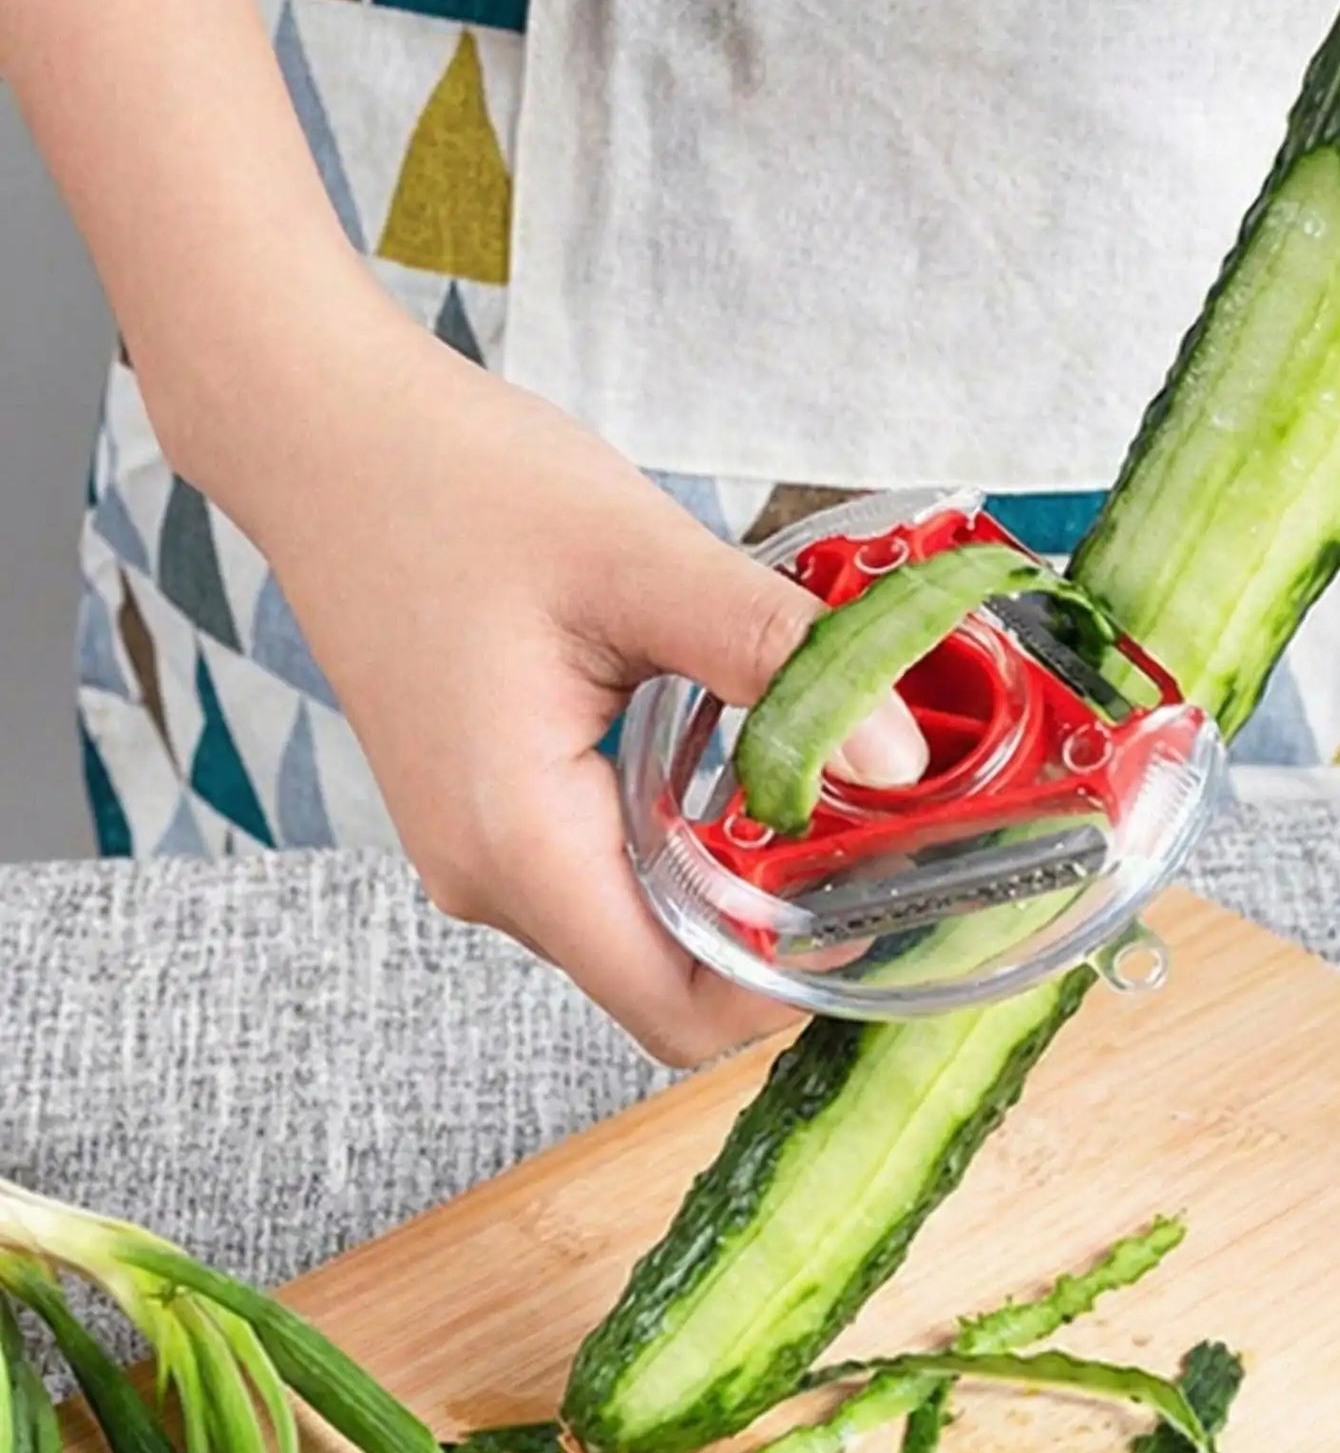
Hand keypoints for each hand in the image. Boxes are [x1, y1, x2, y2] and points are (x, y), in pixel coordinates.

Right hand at [228, 322, 926, 1066]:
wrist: (329, 440)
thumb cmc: (459, 486)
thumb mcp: (642, 560)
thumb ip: (773, 659)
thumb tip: (898, 757)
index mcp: (518, 843)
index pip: (676, 1012)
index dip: (793, 983)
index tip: (883, 898)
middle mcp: (490, 875)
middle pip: (668, 976)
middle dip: (783, 923)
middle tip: (881, 826)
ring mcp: (481, 848)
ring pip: (643, 921)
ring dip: (738, 872)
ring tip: (824, 773)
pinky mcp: (490, 807)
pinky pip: (608, 864)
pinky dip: (688, 831)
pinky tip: (740, 747)